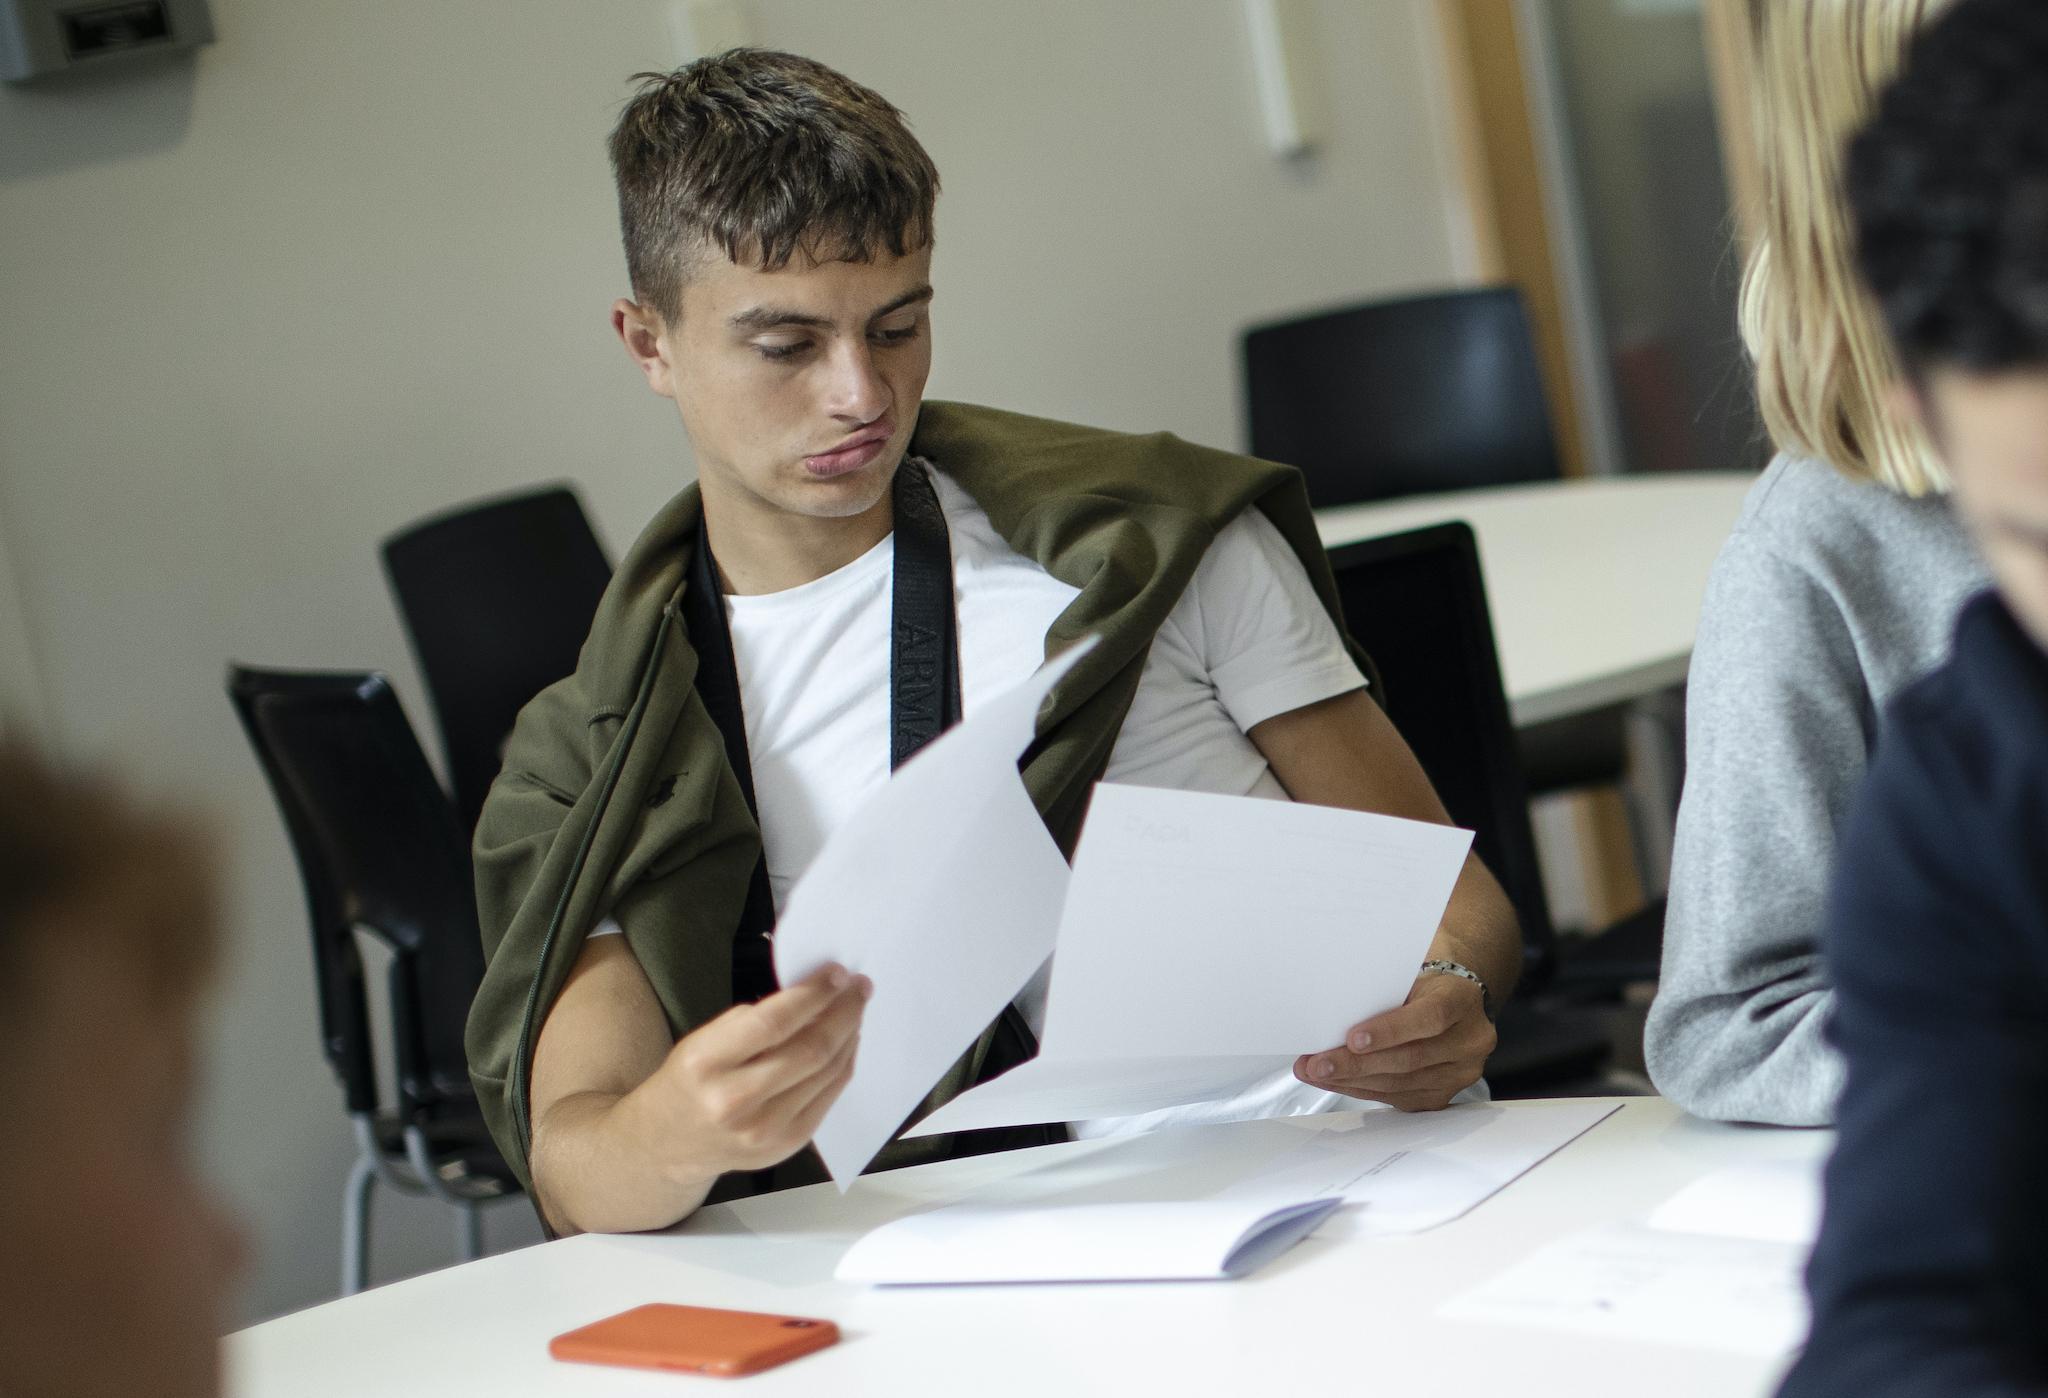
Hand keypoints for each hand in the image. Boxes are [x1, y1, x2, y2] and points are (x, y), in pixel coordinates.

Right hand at [629, 963, 870, 1179]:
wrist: (667, 1145)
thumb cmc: (689, 1082)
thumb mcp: (702, 1040)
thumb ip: (753, 1021)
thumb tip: (812, 994)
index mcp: (706, 1062)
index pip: (773, 1022)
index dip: (813, 994)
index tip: (837, 974)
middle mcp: (734, 1100)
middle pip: (810, 1050)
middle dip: (844, 1012)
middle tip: (860, 987)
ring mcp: (763, 1129)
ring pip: (826, 1072)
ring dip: (849, 1035)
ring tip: (855, 1010)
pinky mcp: (784, 1146)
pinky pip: (828, 1096)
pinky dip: (843, 1065)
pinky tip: (846, 1043)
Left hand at [1292, 971, 1494, 1110]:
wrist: (1452, 1005)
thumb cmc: (1422, 988)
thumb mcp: (1409, 979)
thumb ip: (1383, 997)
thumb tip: (1333, 1021)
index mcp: (1461, 1001)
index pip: (1429, 1018)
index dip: (1390, 1031)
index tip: (1353, 1038)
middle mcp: (1468, 1041)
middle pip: (1410, 1059)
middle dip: (1357, 1064)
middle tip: (1318, 1064)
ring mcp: (1460, 1074)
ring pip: (1400, 1084)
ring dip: (1352, 1081)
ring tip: (1317, 1073)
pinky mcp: (1442, 1095)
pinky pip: (1397, 1098)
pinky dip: (1361, 1090)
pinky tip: (1338, 1082)